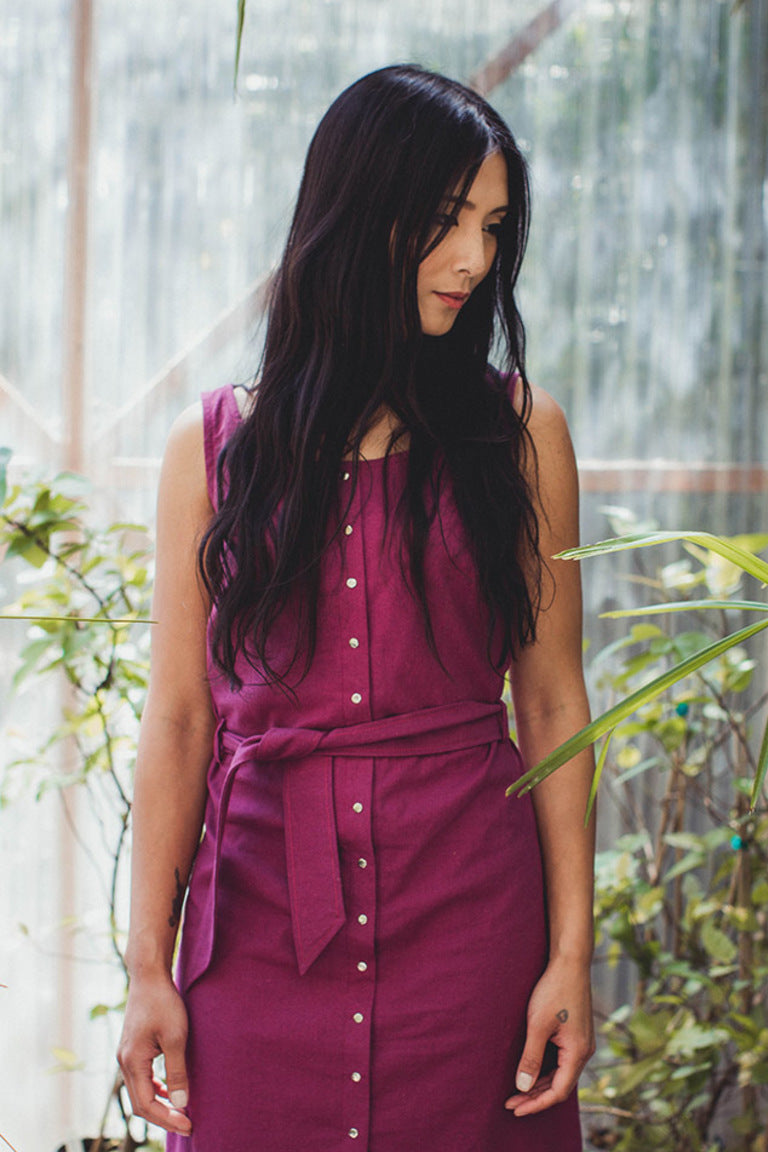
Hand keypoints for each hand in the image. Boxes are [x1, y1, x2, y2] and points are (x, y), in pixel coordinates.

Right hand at [117, 971, 192, 1135]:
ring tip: (181, 1112)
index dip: (167, 1119)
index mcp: (132, 1062)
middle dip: (163, 1116)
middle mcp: (124, 1062)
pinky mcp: (132, 1048)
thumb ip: (177, 1072)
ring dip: (159, 1104)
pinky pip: (141, 1079)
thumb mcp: (176, 1037)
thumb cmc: (163, 1003)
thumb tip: (182, 1104)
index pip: (146, 1105)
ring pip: (139, 1092)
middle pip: (140, 1103)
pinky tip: (171, 1090)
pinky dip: (155, 1089)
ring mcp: (126, 1055)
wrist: (149, 976)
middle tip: (188, 1124)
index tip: (188, 1125)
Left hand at [505, 956, 593, 1116]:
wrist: (570, 962)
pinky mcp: (577, 1034)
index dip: (536, 1103)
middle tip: (510, 1103)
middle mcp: (584, 1052)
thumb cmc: (553, 990)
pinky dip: (546, 1069)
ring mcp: (582, 1043)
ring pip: (561, 1073)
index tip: (514, 1108)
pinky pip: (562, 1061)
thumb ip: (531, 1058)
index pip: (558, 1092)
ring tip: (516, 1091)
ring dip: (540, 1083)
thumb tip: (522, 1087)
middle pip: (560, 1085)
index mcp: (578, 1053)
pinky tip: (530, 1070)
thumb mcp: (537, 1025)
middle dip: (535, 1096)